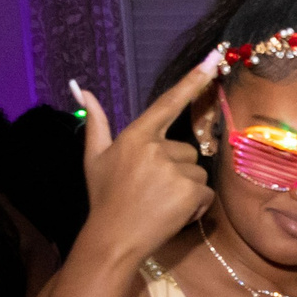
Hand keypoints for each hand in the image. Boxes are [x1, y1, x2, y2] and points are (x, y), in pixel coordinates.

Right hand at [70, 53, 218, 266]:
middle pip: (187, 150)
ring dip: (186, 188)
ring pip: (197, 172)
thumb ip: (96, 122)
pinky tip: (174, 213)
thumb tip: (83, 90)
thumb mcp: (95, 157)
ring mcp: (174, 170)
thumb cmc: (104, 197)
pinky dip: (195, 205)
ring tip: (161, 202)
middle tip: (152, 189)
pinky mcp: (190, 191)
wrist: (114, 237)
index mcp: (135, 136)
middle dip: (176, 169)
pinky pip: (205, 193)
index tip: (214, 59)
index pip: (167, 102)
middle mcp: (156, 148)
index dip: (192, 80)